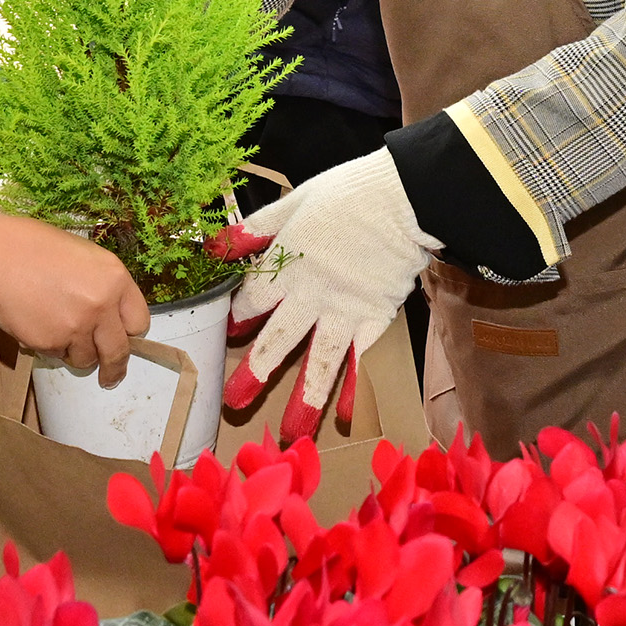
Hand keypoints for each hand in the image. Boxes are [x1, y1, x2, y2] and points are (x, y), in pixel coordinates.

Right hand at [0, 208, 146, 386]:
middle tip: (110, 376)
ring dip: (75, 353)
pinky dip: (50, 347)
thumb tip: (108, 314)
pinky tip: (38, 323)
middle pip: (119, 352)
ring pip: (86, 358)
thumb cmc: (33, 248)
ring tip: (57, 329)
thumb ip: (101, 286)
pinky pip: (58, 355)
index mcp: (115, 278)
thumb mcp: (82, 256)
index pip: (139, 321)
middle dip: (115, 368)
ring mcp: (77, 327)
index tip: (123, 339)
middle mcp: (102, 306)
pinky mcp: (51, 343)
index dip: (129, 332)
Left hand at [225, 151, 439, 438]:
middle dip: (256, 372)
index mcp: (288, 263)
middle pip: (278, 339)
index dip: (239, 315)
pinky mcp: (376, 317)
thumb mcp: (295, 201)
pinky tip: (346, 416)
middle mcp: (312, 294)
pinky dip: (353, 387)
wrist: (409, 197)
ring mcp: (346, 310)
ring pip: (320, 360)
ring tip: (291, 432)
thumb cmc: (350, 192)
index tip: (232, 330)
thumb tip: (216, 245)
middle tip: (235, 402)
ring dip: (304, 397)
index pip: (254, 299)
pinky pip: (360, 358)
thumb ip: (257, 228)